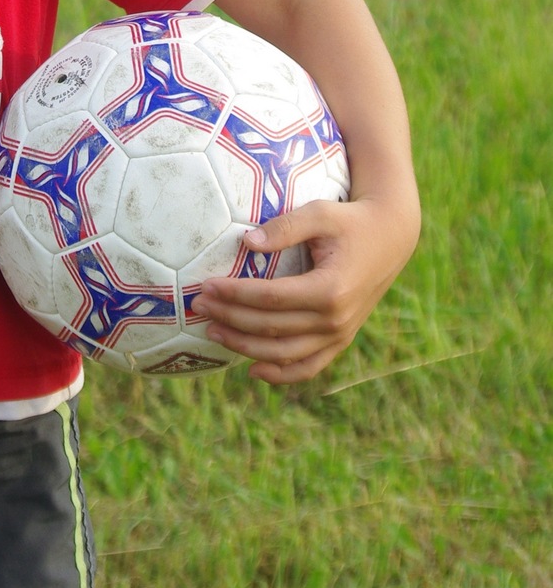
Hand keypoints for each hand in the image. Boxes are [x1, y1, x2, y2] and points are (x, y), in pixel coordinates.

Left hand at [187, 191, 418, 384]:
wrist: (390, 238)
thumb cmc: (350, 221)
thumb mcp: (320, 213)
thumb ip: (284, 227)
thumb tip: (245, 242)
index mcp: (330, 289)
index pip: (270, 298)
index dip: (235, 294)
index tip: (207, 286)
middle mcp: (335, 319)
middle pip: (271, 327)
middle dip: (230, 317)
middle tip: (198, 306)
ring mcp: (339, 334)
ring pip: (283, 352)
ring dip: (244, 346)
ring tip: (212, 332)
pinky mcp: (340, 340)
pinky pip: (308, 366)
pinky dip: (281, 374)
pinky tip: (252, 371)